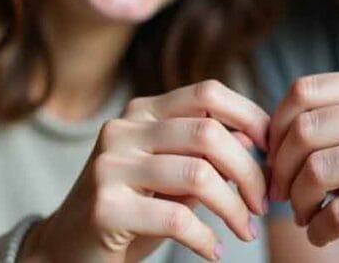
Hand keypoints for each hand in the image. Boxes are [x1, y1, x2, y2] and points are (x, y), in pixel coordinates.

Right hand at [23, 80, 269, 261]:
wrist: (66, 249)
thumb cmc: (132, 211)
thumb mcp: (172, 177)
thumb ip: (206, 155)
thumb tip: (252, 139)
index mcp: (141, 111)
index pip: (207, 92)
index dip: (250, 116)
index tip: (272, 152)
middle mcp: (122, 129)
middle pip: (208, 133)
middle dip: (249, 172)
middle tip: (263, 204)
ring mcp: (110, 166)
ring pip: (198, 175)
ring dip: (234, 209)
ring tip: (245, 231)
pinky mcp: (104, 207)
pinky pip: (177, 219)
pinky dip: (207, 238)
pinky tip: (214, 250)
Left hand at [268, 70, 338, 259]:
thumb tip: (278, 130)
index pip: (306, 90)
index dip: (276, 124)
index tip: (274, 154)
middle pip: (306, 129)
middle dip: (281, 166)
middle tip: (279, 190)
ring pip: (320, 170)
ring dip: (298, 200)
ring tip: (303, 214)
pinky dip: (320, 228)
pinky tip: (322, 233)